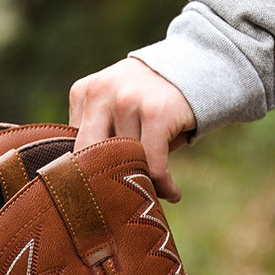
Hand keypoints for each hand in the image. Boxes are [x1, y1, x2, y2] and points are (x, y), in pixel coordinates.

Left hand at [69, 57, 195, 202]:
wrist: (198, 66)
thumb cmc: (152, 99)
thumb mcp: (117, 105)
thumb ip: (100, 134)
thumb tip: (87, 187)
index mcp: (84, 92)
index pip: (76, 146)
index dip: (88, 175)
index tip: (99, 197)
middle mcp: (101, 92)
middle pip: (91, 157)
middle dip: (105, 185)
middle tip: (117, 208)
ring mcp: (127, 100)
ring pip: (125, 162)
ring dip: (142, 184)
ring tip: (153, 194)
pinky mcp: (156, 112)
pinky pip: (152, 164)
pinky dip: (163, 184)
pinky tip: (172, 193)